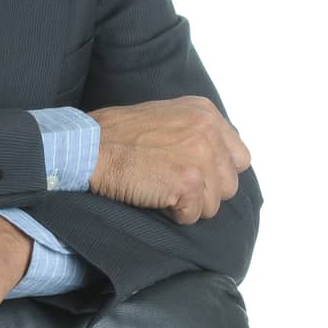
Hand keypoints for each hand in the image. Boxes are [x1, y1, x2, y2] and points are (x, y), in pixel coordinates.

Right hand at [87, 95, 250, 223]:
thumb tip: (219, 160)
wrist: (88, 148)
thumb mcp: (165, 116)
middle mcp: (208, 130)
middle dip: (202, 191)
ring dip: (187, 204)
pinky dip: (172, 214)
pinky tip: (151, 194)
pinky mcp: (190, 182)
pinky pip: (192, 216)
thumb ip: (195, 131)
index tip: (190, 172)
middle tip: (168, 180)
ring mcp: (201, 156)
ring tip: (158, 185)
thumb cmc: (116, 135)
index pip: (238, 157)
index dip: (215, 172)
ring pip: (213, 205)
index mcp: (205, 112)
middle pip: (229, 184)